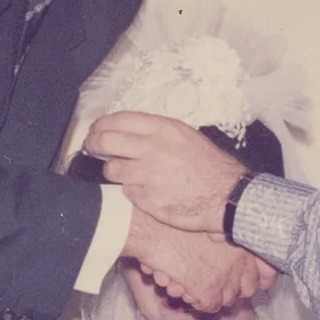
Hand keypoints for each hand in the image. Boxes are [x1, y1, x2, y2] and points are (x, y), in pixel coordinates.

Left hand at [84, 113, 246, 233]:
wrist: (228, 197)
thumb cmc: (210, 166)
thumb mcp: (186, 138)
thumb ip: (157, 134)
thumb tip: (127, 133)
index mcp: (163, 129)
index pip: (118, 120)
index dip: (101, 125)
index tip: (95, 130)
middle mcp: (152, 148)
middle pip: (106, 141)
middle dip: (93, 145)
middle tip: (92, 149)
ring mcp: (148, 175)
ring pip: (112, 170)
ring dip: (114, 172)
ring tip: (127, 174)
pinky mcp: (147, 199)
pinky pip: (127, 192)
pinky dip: (133, 192)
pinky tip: (147, 192)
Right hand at [127, 212, 275, 313]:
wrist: (152, 228)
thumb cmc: (174, 219)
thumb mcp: (210, 221)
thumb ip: (223, 236)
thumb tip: (230, 249)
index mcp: (243, 238)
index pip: (263, 269)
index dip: (251, 277)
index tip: (242, 279)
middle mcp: (241, 258)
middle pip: (248, 287)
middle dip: (232, 288)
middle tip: (216, 284)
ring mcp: (226, 275)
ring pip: (228, 299)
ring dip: (214, 295)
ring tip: (196, 285)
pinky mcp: (209, 290)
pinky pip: (210, 306)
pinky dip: (199, 303)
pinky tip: (188, 291)